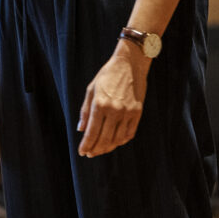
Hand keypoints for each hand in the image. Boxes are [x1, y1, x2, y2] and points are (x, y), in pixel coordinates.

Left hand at [76, 43, 147, 157]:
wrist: (130, 63)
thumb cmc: (107, 75)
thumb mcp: (91, 90)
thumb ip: (85, 111)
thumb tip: (81, 129)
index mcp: (100, 104)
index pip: (91, 133)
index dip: (86, 145)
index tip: (82, 152)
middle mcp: (114, 110)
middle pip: (104, 139)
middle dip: (95, 149)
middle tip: (90, 153)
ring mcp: (128, 112)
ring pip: (117, 139)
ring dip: (108, 147)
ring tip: (100, 149)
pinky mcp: (137, 112)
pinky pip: (129, 133)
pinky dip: (121, 141)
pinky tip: (114, 142)